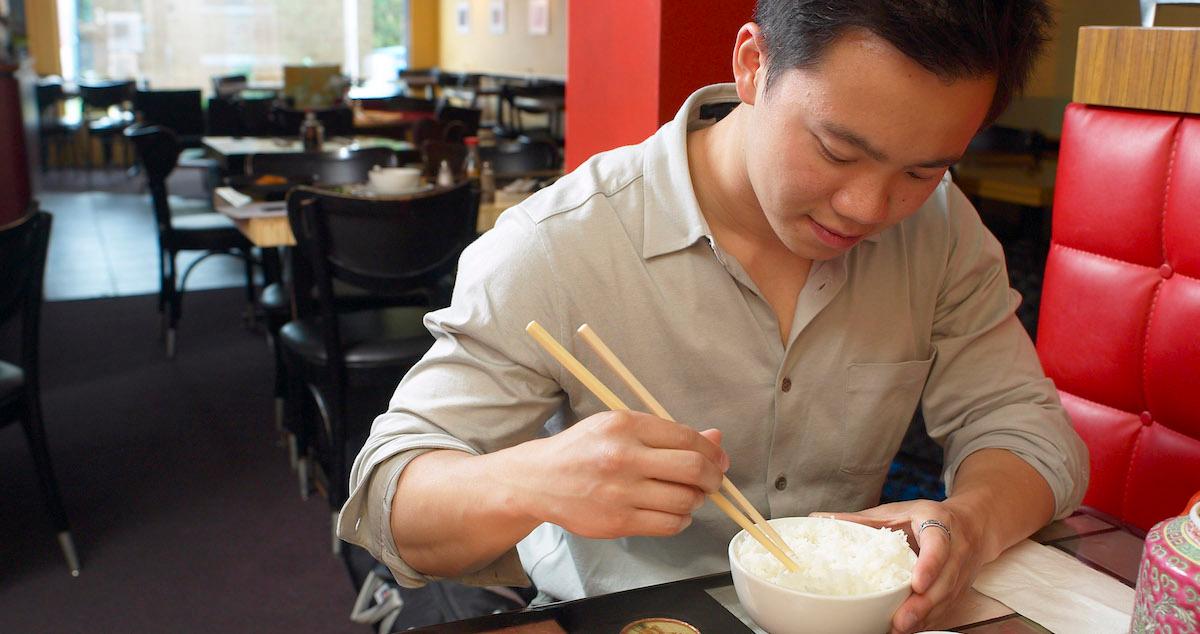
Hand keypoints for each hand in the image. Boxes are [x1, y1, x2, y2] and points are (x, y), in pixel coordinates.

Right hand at [506, 410, 728, 538]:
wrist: (539, 480)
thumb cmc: (583, 450)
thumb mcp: (619, 427)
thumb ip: (667, 433)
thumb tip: (715, 439)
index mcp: (625, 426)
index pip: (686, 438)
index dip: (712, 451)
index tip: (718, 458)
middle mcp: (623, 457)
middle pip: (692, 469)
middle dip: (713, 477)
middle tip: (713, 480)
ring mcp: (620, 492)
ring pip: (684, 500)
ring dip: (697, 499)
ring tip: (690, 495)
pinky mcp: (618, 522)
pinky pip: (668, 525)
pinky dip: (682, 519)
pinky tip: (674, 511)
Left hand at [811, 499, 981, 633]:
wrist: (972, 525)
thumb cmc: (927, 517)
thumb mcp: (897, 511)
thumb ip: (862, 519)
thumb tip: (820, 518)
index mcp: (939, 525)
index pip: (938, 546)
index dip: (929, 567)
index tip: (917, 584)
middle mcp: (956, 550)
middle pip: (943, 582)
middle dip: (923, 605)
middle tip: (901, 621)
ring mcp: (960, 573)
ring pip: (946, 600)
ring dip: (924, 618)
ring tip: (899, 630)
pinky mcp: (959, 590)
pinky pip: (946, 609)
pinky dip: (927, 621)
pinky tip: (908, 629)